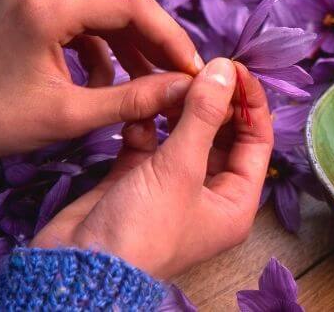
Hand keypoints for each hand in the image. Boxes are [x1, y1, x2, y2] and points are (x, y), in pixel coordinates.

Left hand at [0, 0, 202, 157]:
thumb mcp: (67, 116)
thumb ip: (133, 100)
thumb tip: (187, 91)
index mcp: (47, 5)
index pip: (133, 6)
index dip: (172, 38)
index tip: (195, 71)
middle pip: (123, 8)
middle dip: (156, 48)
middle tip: (182, 82)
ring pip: (108, 15)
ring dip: (132, 52)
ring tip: (149, 89)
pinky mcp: (33, 1)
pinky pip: (86, 21)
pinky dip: (104, 50)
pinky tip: (107, 83)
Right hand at [32, 59, 273, 278]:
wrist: (76, 267)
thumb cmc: (142, 229)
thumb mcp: (181, 168)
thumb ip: (204, 115)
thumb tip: (226, 69)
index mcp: (236, 200)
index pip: (257, 140)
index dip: (249, 102)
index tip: (233, 67)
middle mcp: (209, 193)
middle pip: (221, 134)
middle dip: (210, 102)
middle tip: (196, 70)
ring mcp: (172, 185)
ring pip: (184, 135)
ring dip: (176, 109)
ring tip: (167, 83)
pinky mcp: (137, 179)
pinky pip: (150, 143)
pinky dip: (145, 126)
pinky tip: (138, 113)